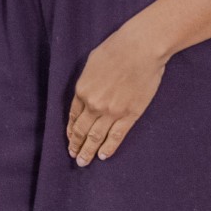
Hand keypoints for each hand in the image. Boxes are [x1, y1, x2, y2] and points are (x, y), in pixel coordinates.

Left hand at [66, 24, 167, 165]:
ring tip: (83, 162)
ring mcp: (112, 111)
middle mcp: (94, 104)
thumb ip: (88, 81)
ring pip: (96, 137)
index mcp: (82, 90)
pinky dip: (109, 147)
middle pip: (82, 130)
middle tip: (73, 157)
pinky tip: (102, 156)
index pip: (73, 116)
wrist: (140, 49)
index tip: (70, 139)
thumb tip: (88, 91)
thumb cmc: (116, 49)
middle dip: (76, 145)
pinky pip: (116, 136)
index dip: (71, 130)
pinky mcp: (130, 115)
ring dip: (88, 151)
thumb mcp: (92, 63)